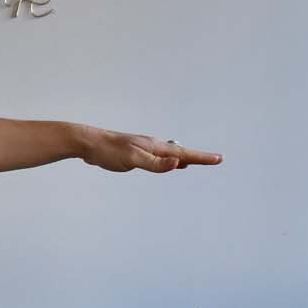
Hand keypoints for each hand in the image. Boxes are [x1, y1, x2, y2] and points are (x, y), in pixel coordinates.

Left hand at [78, 126, 222, 173]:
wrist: (89, 143)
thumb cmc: (109, 151)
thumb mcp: (134, 159)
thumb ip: (156, 163)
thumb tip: (178, 163)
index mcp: (155, 146)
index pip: (184, 153)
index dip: (202, 158)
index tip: (218, 159)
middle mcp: (153, 146)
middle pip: (180, 152)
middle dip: (198, 157)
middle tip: (215, 160)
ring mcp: (144, 149)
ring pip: (170, 155)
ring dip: (185, 158)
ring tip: (195, 162)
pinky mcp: (136, 154)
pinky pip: (159, 158)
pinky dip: (170, 161)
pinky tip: (169, 163)